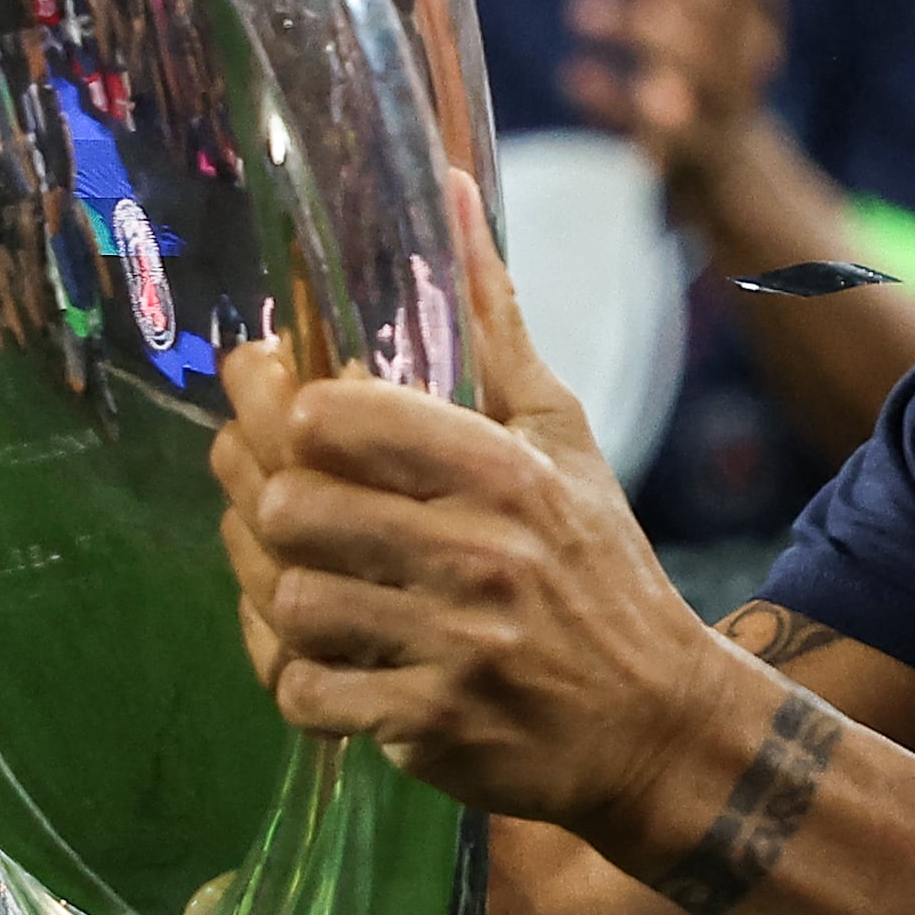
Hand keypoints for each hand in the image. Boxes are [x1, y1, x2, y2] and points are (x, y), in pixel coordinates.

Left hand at [208, 331, 746, 843]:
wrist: (656, 724)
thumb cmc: (598, 567)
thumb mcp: (561, 436)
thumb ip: (492, 320)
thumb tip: (452, 187)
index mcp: (506, 472)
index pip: (337, 416)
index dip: (280, 403)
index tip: (278, 400)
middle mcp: (480, 556)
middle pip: (291, 505)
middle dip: (258, 496)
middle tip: (266, 489)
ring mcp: (454, 648)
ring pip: (287, 600)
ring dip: (271, 588)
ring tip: (293, 569)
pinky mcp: (432, 727)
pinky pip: (303, 691)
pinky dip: (294, 675)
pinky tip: (319, 651)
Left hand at [566, 0, 789, 224]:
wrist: (717, 165)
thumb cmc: (690, 57)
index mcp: (761, 18)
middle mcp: (754, 64)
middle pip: (720, 12)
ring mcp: (727, 114)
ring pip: (700, 69)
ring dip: (635, 29)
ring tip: (581, 11)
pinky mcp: (691, 159)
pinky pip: (659, 132)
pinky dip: (613, 99)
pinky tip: (575, 75)